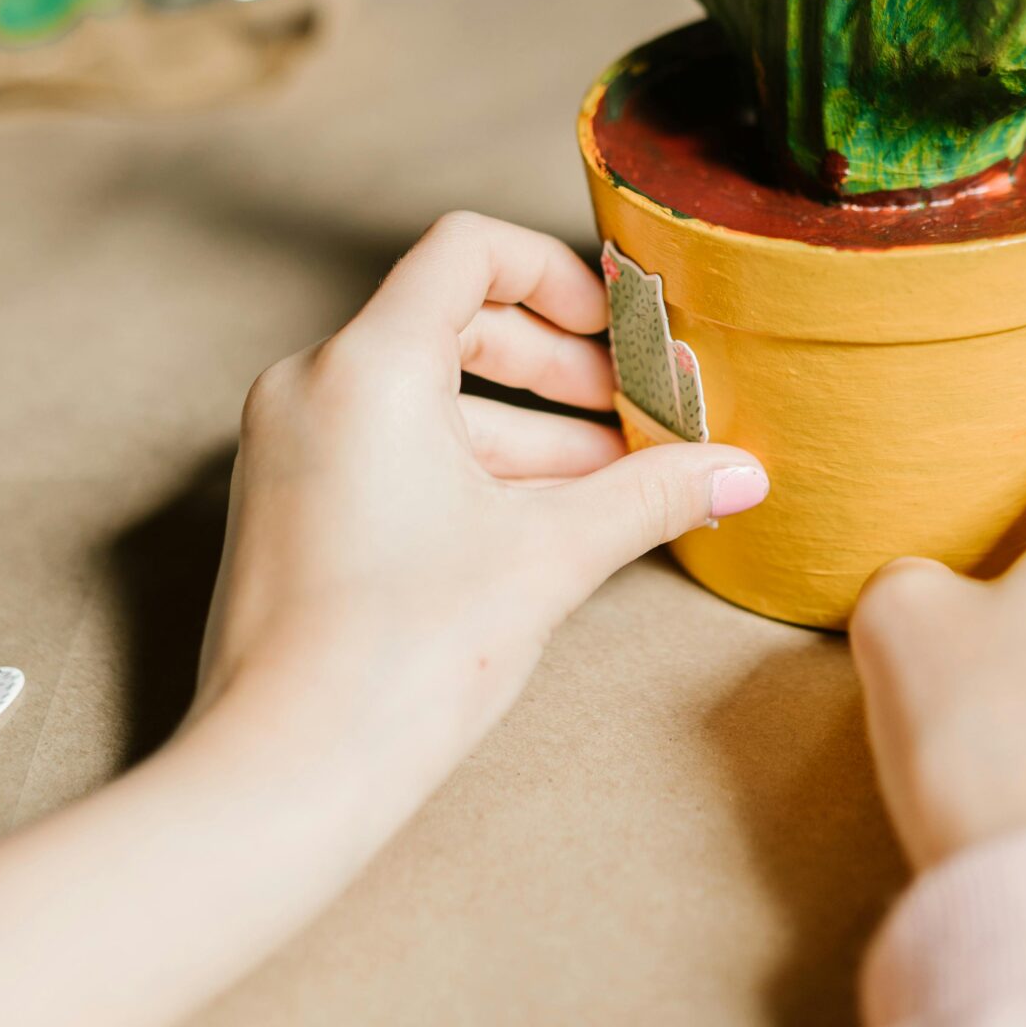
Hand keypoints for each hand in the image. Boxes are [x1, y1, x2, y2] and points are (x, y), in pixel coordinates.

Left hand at [195, 212, 767, 828]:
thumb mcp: (550, 558)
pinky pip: (388, 447)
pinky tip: (542, 521)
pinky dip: (468, 466)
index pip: (468, 250)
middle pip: (454, 321)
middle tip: (639, 412)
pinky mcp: (285, 506)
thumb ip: (651, 495)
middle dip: (558, 365)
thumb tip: (740, 471)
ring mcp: (289, 448)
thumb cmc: (401, 657)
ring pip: (426, 395)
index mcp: (366, 366)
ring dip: (526, 427)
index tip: (620, 332)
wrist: (284, 776)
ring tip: (614, 480)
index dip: (558, 275)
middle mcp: (311, 386)